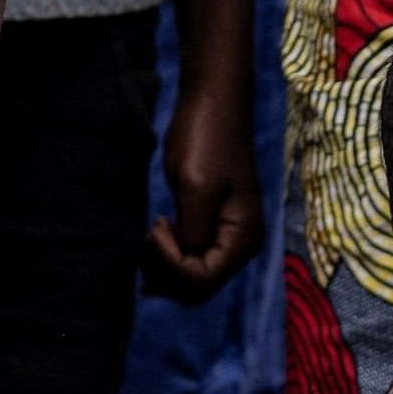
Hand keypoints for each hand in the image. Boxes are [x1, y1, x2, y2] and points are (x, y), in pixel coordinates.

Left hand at [145, 79, 261, 300]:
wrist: (214, 105)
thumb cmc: (205, 140)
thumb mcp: (195, 187)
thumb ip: (192, 232)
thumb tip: (183, 264)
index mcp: (243, 238)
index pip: (201, 279)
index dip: (171, 263)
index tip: (157, 224)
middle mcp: (241, 245)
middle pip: (198, 288)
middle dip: (166, 271)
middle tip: (149, 233)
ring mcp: (228, 238)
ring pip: (193, 279)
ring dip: (164, 266)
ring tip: (152, 232)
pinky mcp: (214, 227)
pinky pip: (192, 259)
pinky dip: (170, 256)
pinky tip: (160, 231)